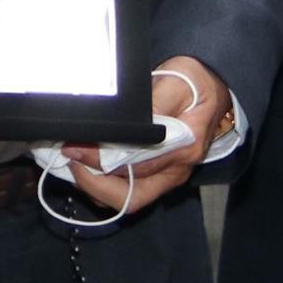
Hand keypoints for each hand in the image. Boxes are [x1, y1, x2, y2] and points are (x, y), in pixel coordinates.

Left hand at [56, 56, 229, 214]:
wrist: (213, 86)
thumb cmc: (195, 83)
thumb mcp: (177, 82)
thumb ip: (153, 102)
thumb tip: (125, 121)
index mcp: (184, 147)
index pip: (137, 165)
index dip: (101, 161)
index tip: (76, 147)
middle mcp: (177, 169)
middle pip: (133, 197)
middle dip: (95, 185)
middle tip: (69, 159)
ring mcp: (169, 175)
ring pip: (129, 199)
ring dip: (97, 187)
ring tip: (73, 162)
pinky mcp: (159, 174)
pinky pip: (129, 190)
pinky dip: (105, 184)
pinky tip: (87, 165)